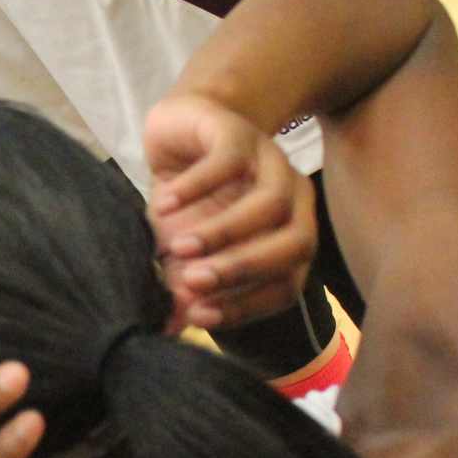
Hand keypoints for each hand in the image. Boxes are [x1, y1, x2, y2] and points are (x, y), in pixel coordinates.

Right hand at [143, 93, 315, 329]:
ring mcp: (271, 162)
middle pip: (295, 243)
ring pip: (270, 203)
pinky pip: (228, 160)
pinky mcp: (240, 132)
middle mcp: (293, 201)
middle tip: (193, 282)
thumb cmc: (190, 198)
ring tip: (176, 246)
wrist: (183, 129)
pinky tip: (161, 203)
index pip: (287, 283)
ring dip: (222, 230)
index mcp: (288, 236)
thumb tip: (169, 328)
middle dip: (243, 268)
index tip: (200, 314)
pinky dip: (196, 186)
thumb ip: (183, 284)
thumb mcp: (183, 247)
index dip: (247, 304)